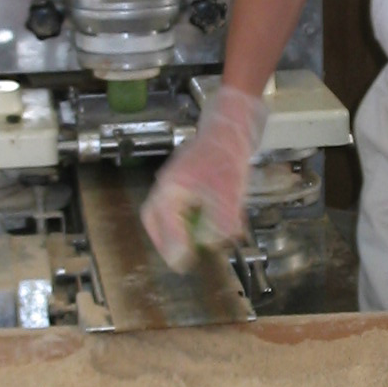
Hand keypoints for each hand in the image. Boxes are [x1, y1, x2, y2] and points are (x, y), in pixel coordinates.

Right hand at [140, 85, 267, 270]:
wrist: (233, 122)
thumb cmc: (227, 151)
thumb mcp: (229, 190)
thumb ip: (221, 218)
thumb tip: (213, 242)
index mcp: (171, 187)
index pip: (163, 223)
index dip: (172, 245)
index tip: (181, 264)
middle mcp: (168, 185)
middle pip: (154, 218)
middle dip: (164, 240)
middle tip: (178, 259)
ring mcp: (177, 180)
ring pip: (166, 211)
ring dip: (176, 230)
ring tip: (190, 247)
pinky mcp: (189, 178)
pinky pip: (181, 204)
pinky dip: (189, 218)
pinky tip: (208, 225)